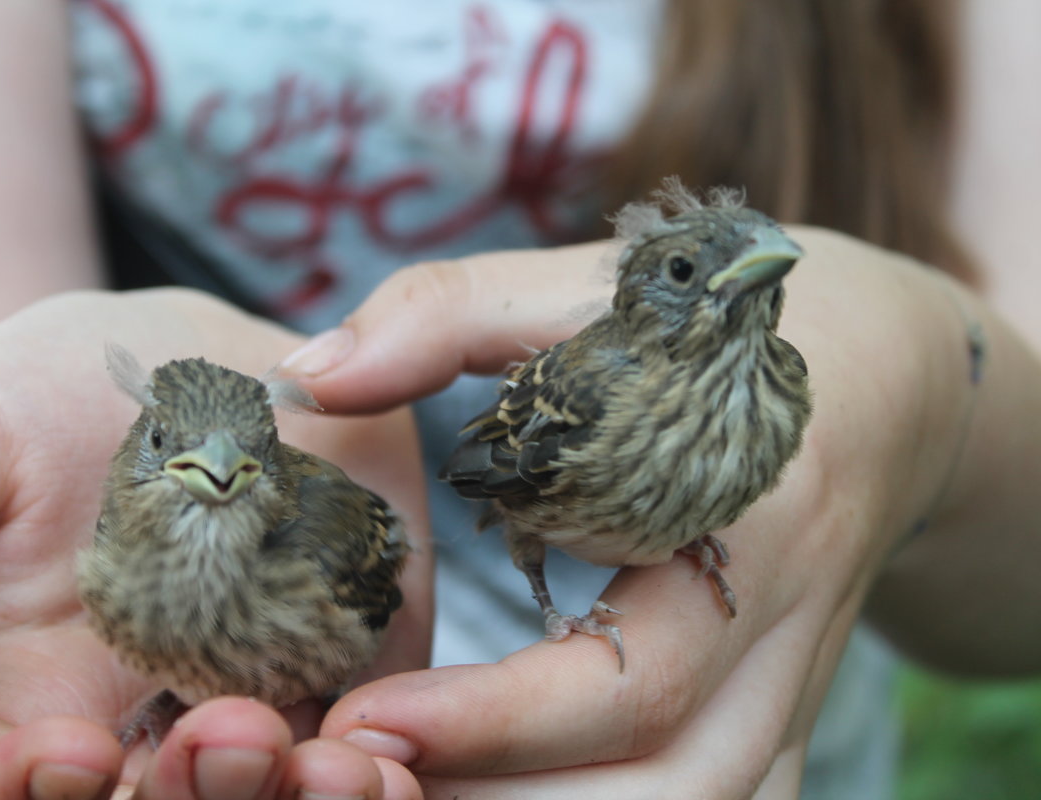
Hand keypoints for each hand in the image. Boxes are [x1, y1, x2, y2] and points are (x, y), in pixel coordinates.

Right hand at [0, 289, 429, 799]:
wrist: (167, 365)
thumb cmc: (31, 405)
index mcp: (11, 707)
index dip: (22, 798)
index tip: (68, 750)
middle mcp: (132, 728)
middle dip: (194, 799)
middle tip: (230, 737)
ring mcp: (242, 703)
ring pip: (268, 797)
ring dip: (303, 799)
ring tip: (338, 761)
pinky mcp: (334, 666)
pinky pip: (362, 743)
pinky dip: (381, 765)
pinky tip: (394, 746)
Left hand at [280, 232, 979, 797]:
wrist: (883, 378)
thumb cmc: (715, 330)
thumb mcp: (590, 292)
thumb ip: (447, 315)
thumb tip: (310, 371)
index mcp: (747, 515)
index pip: (637, 671)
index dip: (498, 718)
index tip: (363, 717)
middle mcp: (782, 630)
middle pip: (676, 786)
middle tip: (362, 774)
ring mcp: (792, 686)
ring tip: (409, 794)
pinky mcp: (779, 710)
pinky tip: (495, 792)